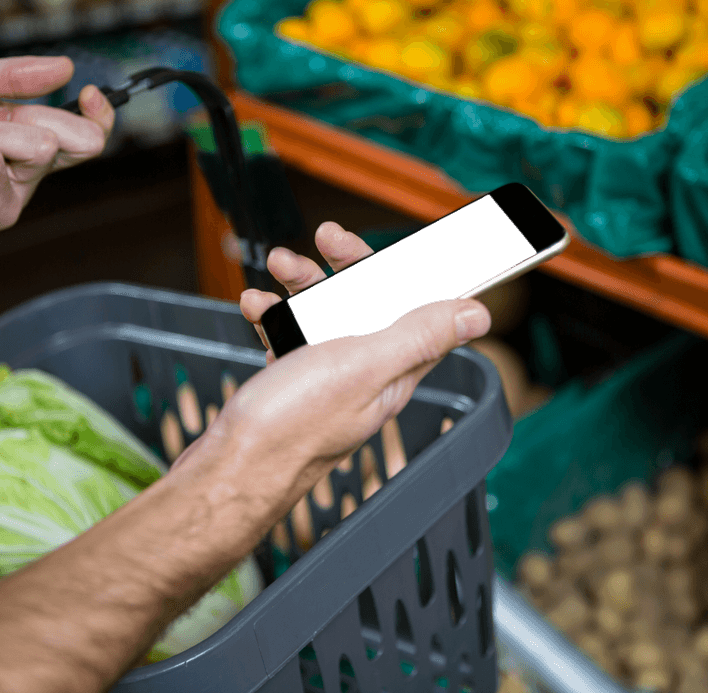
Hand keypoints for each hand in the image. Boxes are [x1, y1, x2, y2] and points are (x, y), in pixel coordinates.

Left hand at [0, 55, 114, 243]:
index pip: (85, 131)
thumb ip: (12, 75)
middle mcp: (27, 165)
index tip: (90, 94)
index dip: (99, 116)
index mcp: (26, 130)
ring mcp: (14, 191)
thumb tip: (64, 68)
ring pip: (35, 149)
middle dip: (35, 120)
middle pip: (77, 141)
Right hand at [173, 222, 491, 547]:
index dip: (408, 269)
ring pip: (325, 314)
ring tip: (278, 265)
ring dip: (303, 283)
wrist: (230, 470)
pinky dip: (275, 315)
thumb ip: (418, 336)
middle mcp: (366, 374)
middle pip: (369, 304)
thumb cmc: (293, 427)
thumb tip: (477, 316)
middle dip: (347, 265)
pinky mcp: (292, 382)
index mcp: (394, 370)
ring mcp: (326, 378)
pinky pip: (290, 335)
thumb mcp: (362, 367)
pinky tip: (256, 308)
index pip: (417, 307)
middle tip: (326, 236)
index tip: (401, 241)